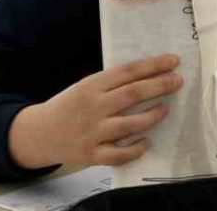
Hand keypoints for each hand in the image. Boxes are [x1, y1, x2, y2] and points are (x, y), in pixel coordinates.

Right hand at [8, 54, 182, 169]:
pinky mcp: (91, 155)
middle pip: (132, 94)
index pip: (127, 72)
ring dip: (152, 115)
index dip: (153, 65)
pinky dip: (136, 149)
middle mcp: (93, 107)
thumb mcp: (85, 86)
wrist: (38, 134)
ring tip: (165, 109)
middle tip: (178, 81)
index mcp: (91, 85)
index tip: (173, 61)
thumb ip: (111, 83)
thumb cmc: (69, 105)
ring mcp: (92, 132)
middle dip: (159, 86)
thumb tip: (150, 75)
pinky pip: (119, 154)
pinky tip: (147, 142)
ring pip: (129, 124)